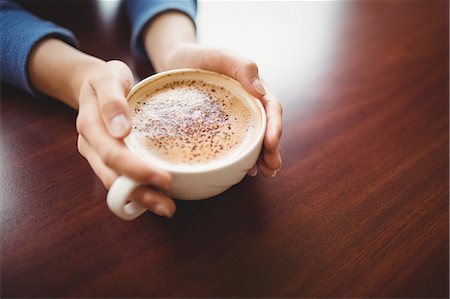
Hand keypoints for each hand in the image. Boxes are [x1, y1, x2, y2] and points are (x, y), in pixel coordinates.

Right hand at [75, 60, 174, 217]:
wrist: (93, 83)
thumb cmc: (106, 78)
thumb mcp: (109, 77)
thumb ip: (112, 100)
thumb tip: (121, 130)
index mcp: (90, 126)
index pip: (112, 154)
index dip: (136, 170)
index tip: (164, 179)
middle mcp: (91, 146)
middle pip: (114, 177)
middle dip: (141, 194)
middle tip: (169, 207)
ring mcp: (98, 156)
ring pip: (116, 184)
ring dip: (140, 199)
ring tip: (167, 208)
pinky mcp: (108, 160)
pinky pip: (121, 180)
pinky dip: (138, 191)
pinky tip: (158, 196)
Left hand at [162, 44, 282, 176]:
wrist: (175, 62)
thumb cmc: (198, 57)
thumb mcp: (219, 56)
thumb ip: (241, 67)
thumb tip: (261, 92)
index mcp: (253, 88)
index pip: (271, 109)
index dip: (275, 127)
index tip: (272, 143)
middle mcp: (249, 104)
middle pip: (266, 128)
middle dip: (272, 149)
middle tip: (272, 168)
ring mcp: (236, 117)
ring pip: (254, 139)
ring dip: (262, 157)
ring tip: (265, 173)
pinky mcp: (222, 127)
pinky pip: (236, 143)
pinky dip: (244, 157)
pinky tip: (245, 170)